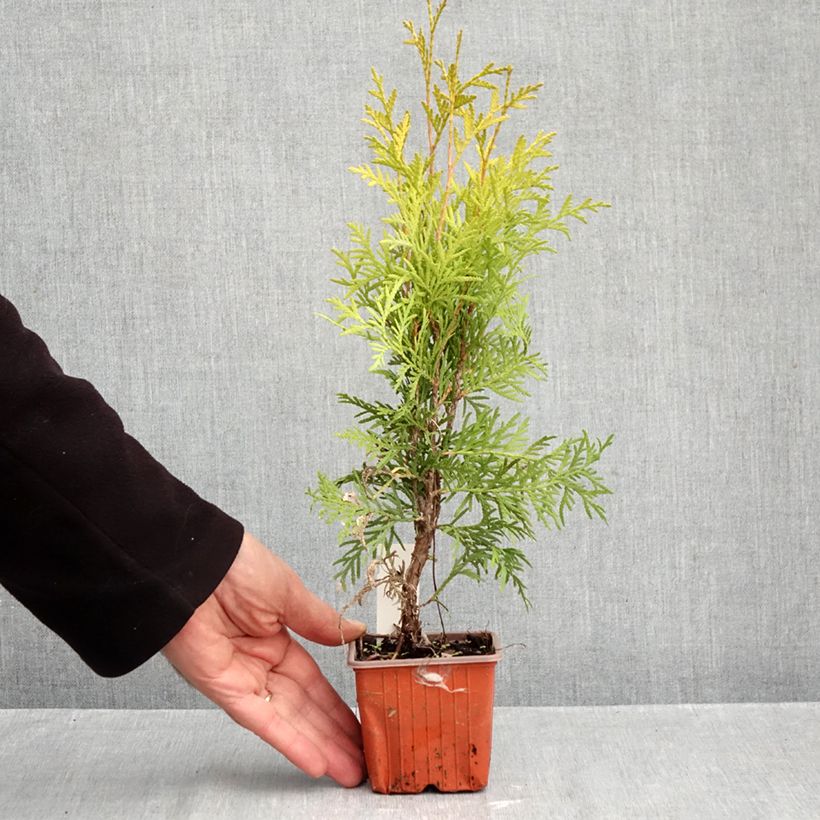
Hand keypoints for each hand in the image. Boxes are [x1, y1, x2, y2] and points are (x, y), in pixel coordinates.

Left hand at [162, 531, 366, 786]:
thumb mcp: (289, 592)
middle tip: (362, 760)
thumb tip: (356, 633)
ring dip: (318, 746)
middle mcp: (259, 663)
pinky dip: (287, 739)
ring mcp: (241, 678)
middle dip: (333, 734)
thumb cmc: (237, 566)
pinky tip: (314, 760)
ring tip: (349, 770)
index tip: (362, 721)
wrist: (193, 563)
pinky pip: (260, 719)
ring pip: (287, 719)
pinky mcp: (222, 688)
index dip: (337, 703)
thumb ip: (320, 621)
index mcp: (276, 637)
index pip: (312, 681)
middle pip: (304, 707)